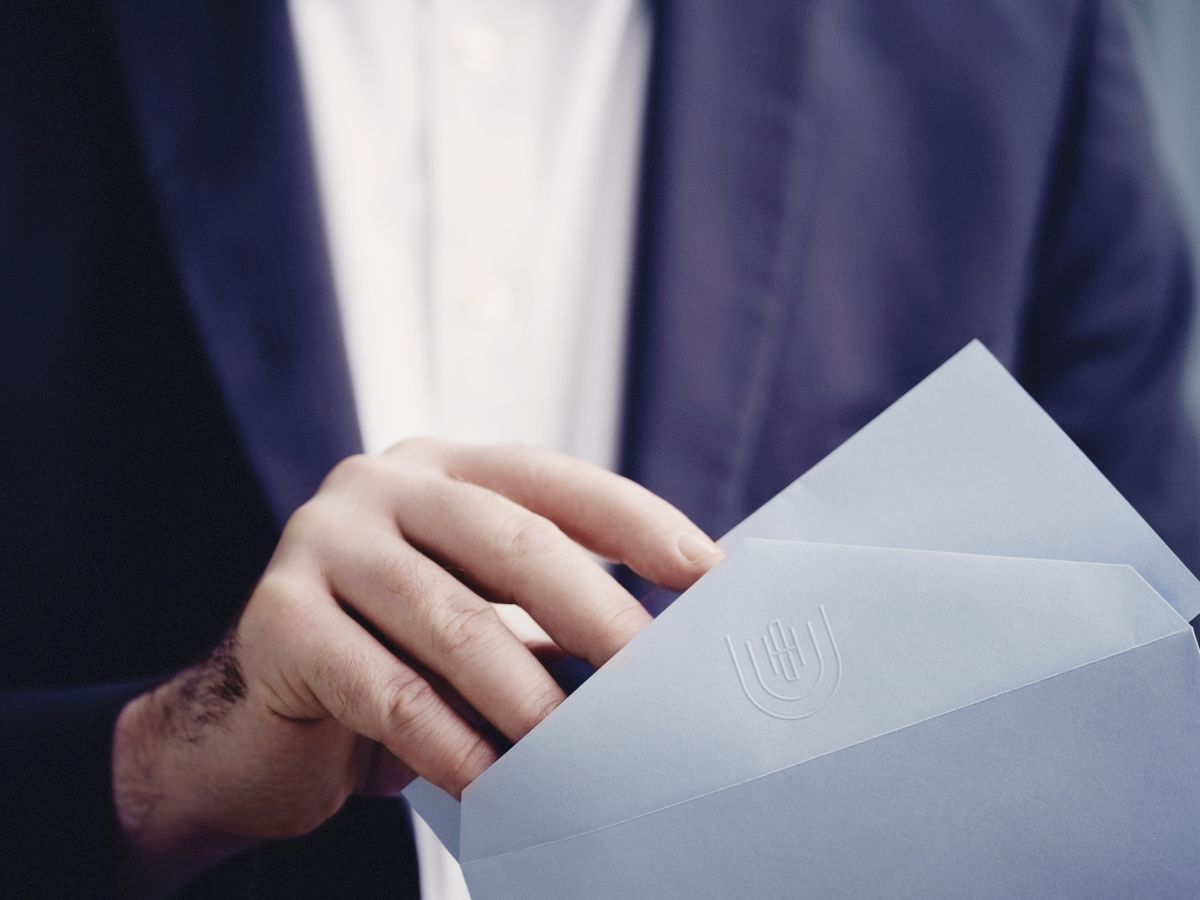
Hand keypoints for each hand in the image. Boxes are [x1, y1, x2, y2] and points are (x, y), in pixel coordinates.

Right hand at [112, 441, 722, 888]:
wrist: (255, 729)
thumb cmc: (391, 666)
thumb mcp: (473, 622)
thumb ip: (543, 617)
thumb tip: (661, 654)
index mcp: (441, 470)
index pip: (552, 481)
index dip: (635, 521)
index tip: (709, 572)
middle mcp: (380, 486)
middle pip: (510, 540)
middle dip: (597, 613)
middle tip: (657, 679)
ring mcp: (320, 542)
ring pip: (453, 620)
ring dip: (531, 696)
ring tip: (586, 752)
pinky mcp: (277, 618)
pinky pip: (386, 690)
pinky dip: (452, 743)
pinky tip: (496, 785)